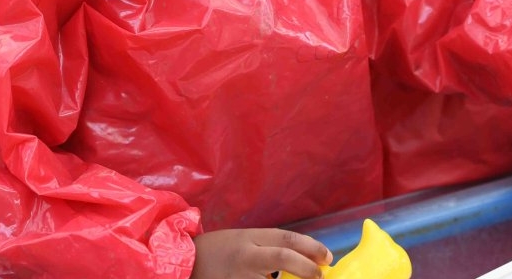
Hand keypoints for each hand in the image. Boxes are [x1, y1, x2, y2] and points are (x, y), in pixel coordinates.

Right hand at [190, 228, 331, 278]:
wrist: (185, 263)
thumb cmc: (217, 251)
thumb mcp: (243, 240)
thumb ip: (269, 247)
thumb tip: (304, 259)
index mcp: (249, 237)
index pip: (286, 238)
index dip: (311, 247)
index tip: (327, 257)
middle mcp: (245, 255)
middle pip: (283, 258)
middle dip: (307, 268)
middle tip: (319, 276)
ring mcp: (238, 276)